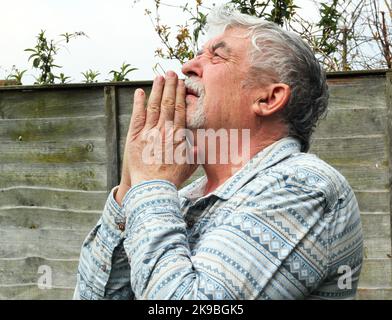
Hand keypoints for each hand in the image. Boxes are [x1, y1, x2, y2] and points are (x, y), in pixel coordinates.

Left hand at [116, 71, 197, 203]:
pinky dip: (138, 103)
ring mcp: (148, 133)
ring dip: (157, 90)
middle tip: (171, 72)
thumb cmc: (171, 179)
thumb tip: (197, 144)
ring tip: (159, 76)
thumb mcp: (188, 167)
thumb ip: (194, 153)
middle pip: (168, 104)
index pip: (180, 110)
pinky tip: (140, 92)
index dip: (180, 95)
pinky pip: (137, 116)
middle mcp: (164, 131)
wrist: (152, 188)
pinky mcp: (135, 137)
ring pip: (154, 106)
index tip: (181, 83)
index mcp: (178, 136)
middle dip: (170, 86)